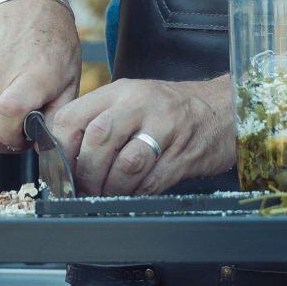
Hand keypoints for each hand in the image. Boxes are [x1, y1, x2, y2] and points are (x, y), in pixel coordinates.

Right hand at [0, 0, 81, 153]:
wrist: (24, 5)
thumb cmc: (53, 46)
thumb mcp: (69, 81)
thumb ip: (56, 118)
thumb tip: (43, 148)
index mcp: (31, 77)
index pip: (6, 120)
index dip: (12, 140)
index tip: (25, 138)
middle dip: (0, 139)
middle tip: (17, 128)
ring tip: (9, 99)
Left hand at [48, 75, 234, 195]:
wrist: (226, 108)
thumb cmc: (171, 110)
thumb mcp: (132, 100)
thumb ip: (99, 120)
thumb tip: (63, 159)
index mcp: (120, 91)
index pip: (74, 117)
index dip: (60, 149)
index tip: (60, 169)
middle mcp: (142, 105)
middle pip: (98, 140)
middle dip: (85, 173)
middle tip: (83, 189)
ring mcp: (166, 129)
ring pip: (126, 165)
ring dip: (110, 188)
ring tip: (107, 194)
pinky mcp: (183, 155)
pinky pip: (151, 182)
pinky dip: (135, 194)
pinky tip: (132, 193)